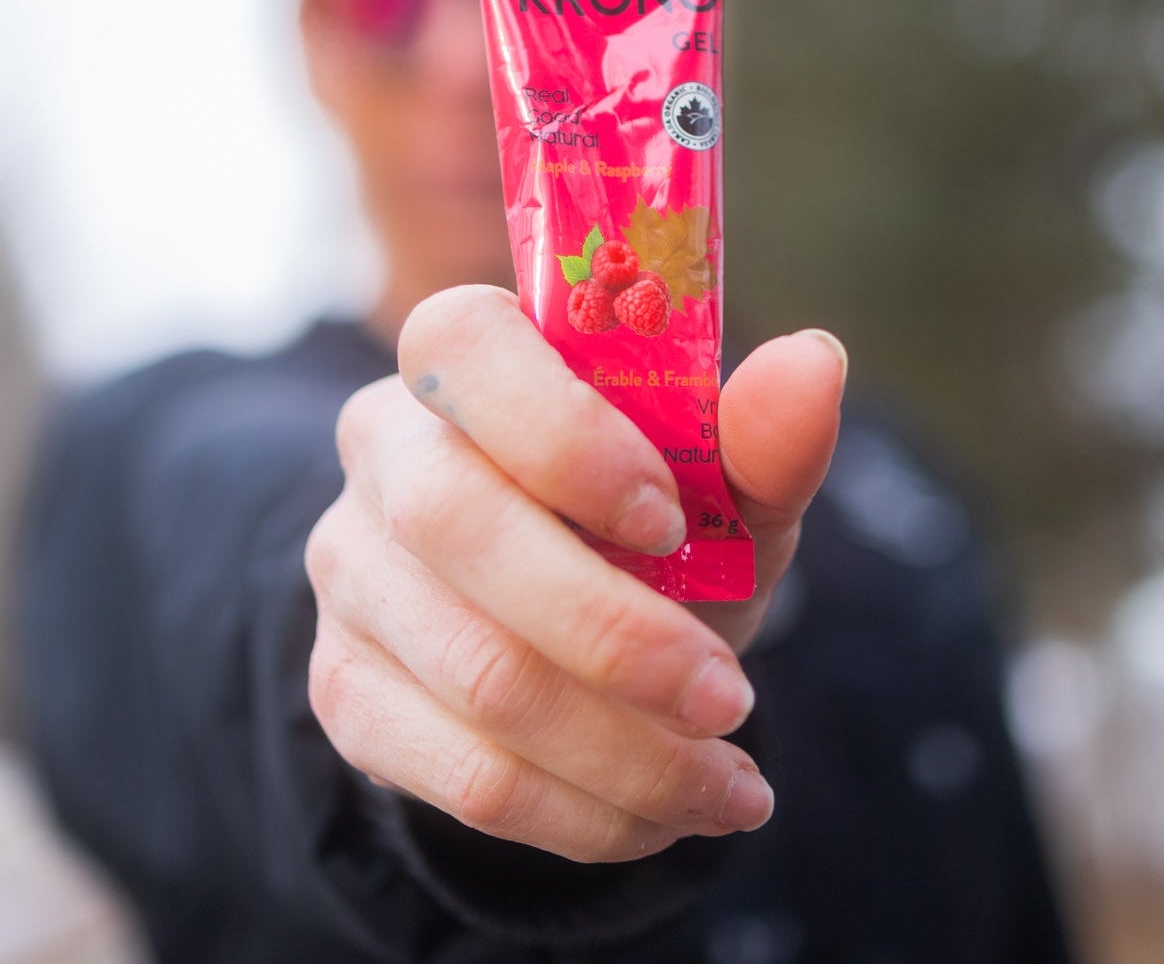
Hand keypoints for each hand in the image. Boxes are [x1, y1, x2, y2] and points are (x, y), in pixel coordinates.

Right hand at [304, 285, 845, 862]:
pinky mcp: (346, 689)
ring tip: (727, 782)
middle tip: (730, 700)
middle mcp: (384, 448)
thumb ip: (762, 433)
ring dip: (627, 752)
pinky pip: (461, 776)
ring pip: (476, 673)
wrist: (574, 640)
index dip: (563, 434)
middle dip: (616, 633)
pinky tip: (660, 815)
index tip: (669, 521)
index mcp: (462, 358)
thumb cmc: (653, 530)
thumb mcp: (717, 483)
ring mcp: (350, 572)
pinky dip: (586, 814)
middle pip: (455, 524)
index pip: (463, 347)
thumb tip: (817, 361)